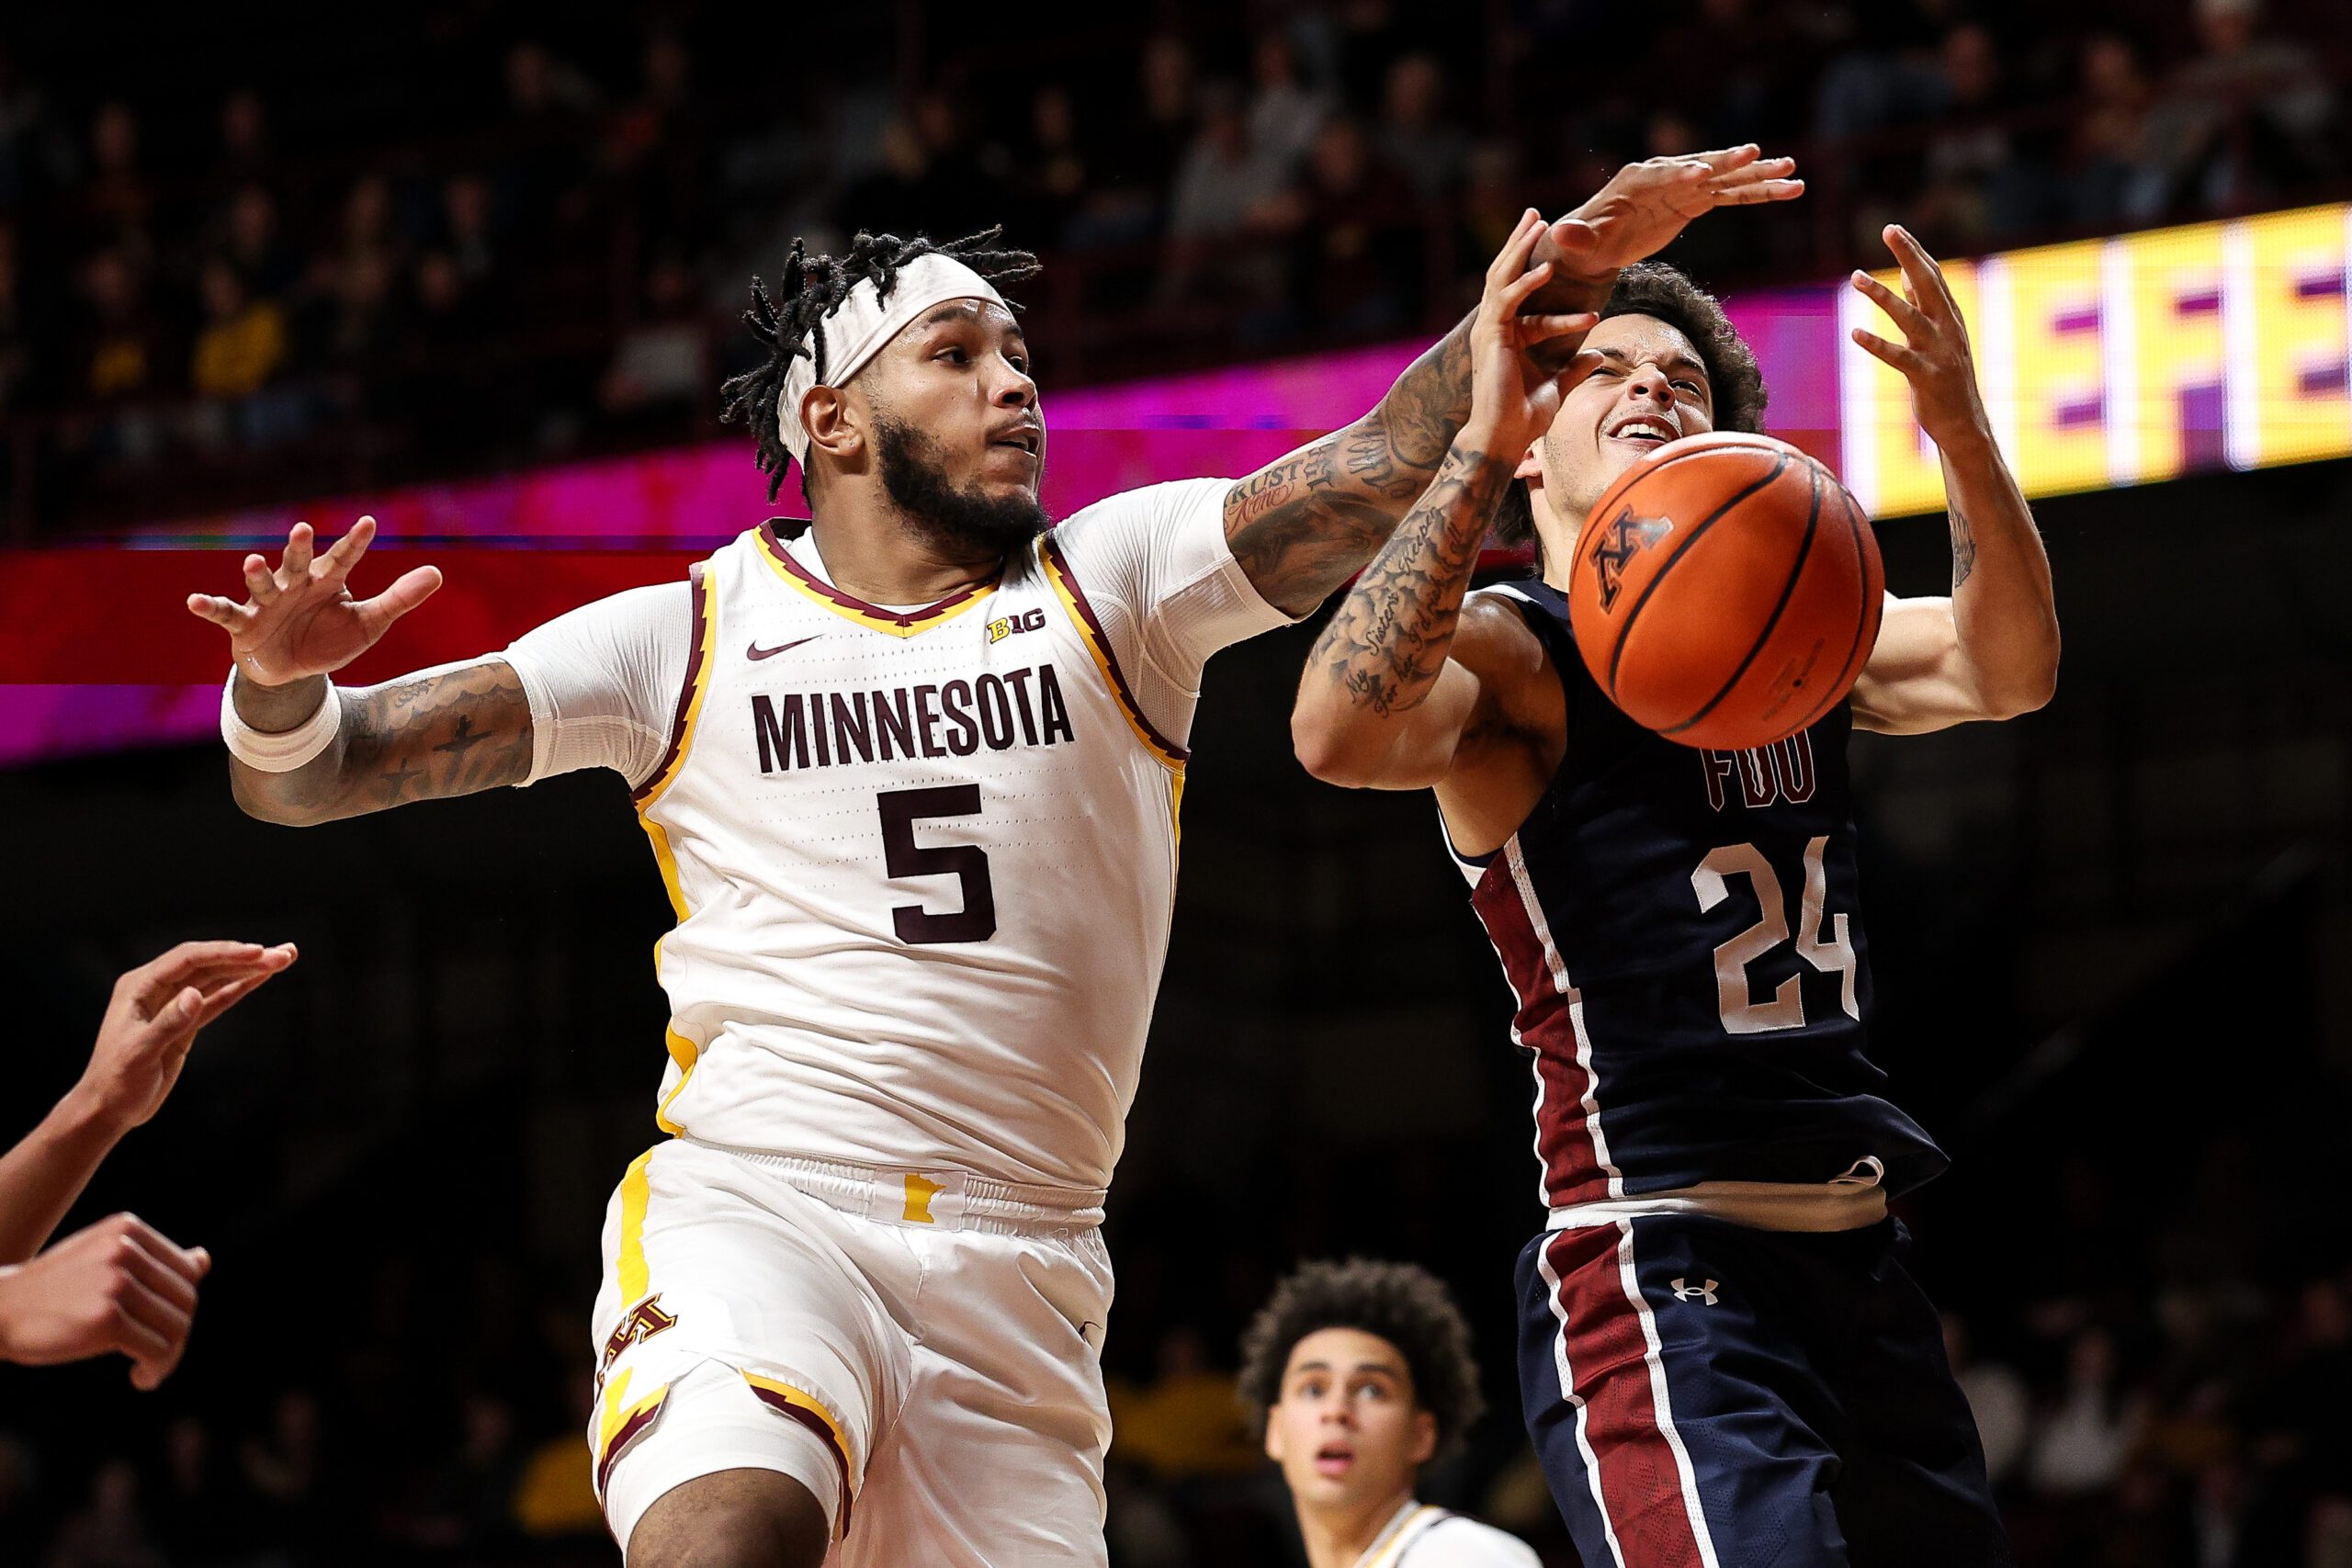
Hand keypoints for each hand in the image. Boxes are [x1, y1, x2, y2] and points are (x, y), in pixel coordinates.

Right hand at [0, 1213, 210, 1388]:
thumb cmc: (56, 1288)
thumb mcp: (102, 1260)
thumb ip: (153, 1261)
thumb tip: (204, 1260)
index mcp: (128, 1229)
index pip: (186, 1272)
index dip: (180, 1305)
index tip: (161, 1327)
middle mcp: (125, 1249)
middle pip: (185, 1299)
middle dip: (177, 1333)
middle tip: (157, 1356)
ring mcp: (115, 1283)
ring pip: (176, 1326)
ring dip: (169, 1356)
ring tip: (149, 1369)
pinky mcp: (105, 1320)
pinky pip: (157, 1349)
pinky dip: (156, 1369)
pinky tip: (140, 1378)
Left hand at [72, 940, 296, 1134]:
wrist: (109, 1109)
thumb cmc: (116, 1082)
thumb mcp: (140, 1054)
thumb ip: (169, 1023)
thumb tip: (195, 994)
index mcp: (140, 986)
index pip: (188, 959)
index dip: (224, 953)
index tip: (258, 952)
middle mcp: (157, 988)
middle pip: (208, 964)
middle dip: (246, 957)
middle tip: (284, 954)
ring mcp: (173, 1003)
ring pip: (218, 978)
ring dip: (250, 969)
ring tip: (284, 958)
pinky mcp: (187, 1022)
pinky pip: (219, 998)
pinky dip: (242, 987)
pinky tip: (263, 977)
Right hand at [186, 517, 441, 688]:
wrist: (293, 669)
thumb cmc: (329, 637)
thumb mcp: (370, 623)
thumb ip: (399, 598)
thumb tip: (437, 573)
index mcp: (326, 581)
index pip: (343, 559)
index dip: (355, 543)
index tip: (369, 522)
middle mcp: (294, 585)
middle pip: (298, 563)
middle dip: (300, 547)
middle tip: (304, 529)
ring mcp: (266, 603)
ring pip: (262, 584)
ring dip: (257, 574)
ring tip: (253, 561)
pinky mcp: (243, 624)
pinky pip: (225, 613)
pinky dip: (209, 607)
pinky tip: (194, 601)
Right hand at [1464, 211, 1597, 458]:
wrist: (1503, 439)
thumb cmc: (1524, 419)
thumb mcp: (1558, 387)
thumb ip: (1574, 368)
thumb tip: (1596, 354)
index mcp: (1507, 335)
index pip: (1518, 289)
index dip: (1533, 264)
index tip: (1552, 243)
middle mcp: (1494, 328)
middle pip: (1504, 273)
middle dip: (1519, 241)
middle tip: (1535, 213)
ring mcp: (1489, 331)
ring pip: (1502, 278)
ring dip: (1521, 248)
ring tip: (1541, 222)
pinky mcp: (1492, 337)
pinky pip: (1509, 301)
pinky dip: (1527, 283)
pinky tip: (1547, 268)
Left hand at [1527, 145, 1804, 309]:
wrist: (1593, 245)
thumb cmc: (1583, 243)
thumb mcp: (1576, 244)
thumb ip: (1575, 238)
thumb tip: (1559, 234)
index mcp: (1637, 181)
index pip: (1664, 175)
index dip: (1681, 175)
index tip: (1702, 176)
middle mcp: (1666, 176)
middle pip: (1702, 167)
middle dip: (1727, 163)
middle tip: (1755, 153)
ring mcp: (1685, 187)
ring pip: (1727, 180)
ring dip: (1758, 177)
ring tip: (1793, 172)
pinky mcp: (1696, 201)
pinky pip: (1733, 196)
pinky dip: (1759, 194)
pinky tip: (1790, 190)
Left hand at [1848, 225, 1990, 449]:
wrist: (1964, 424)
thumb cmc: (1945, 377)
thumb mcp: (1936, 335)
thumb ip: (1922, 305)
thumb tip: (1905, 272)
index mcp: (1949, 317)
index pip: (1931, 276)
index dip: (1913, 252)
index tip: (1893, 229)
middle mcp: (1948, 329)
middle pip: (1927, 285)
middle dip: (1908, 256)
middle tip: (1889, 230)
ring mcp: (1939, 353)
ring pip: (1910, 317)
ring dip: (1882, 296)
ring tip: (1856, 277)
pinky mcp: (1928, 378)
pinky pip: (1899, 358)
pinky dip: (1877, 346)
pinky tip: (1855, 335)